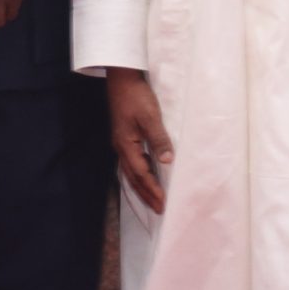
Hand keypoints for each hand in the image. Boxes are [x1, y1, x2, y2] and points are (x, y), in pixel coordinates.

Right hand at [107, 68, 172, 212]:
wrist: (121, 79)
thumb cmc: (136, 96)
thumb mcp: (150, 116)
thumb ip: (158, 139)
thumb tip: (167, 162)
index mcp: (126, 145)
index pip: (141, 174)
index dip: (152, 190)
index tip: (163, 204)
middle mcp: (121, 148)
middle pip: (134, 178)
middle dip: (146, 195)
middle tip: (159, 210)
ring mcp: (121, 143)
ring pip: (131, 172)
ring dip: (142, 188)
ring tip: (153, 200)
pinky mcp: (124, 137)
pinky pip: (131, 164)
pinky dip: (139, 175)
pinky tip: (145, 177)